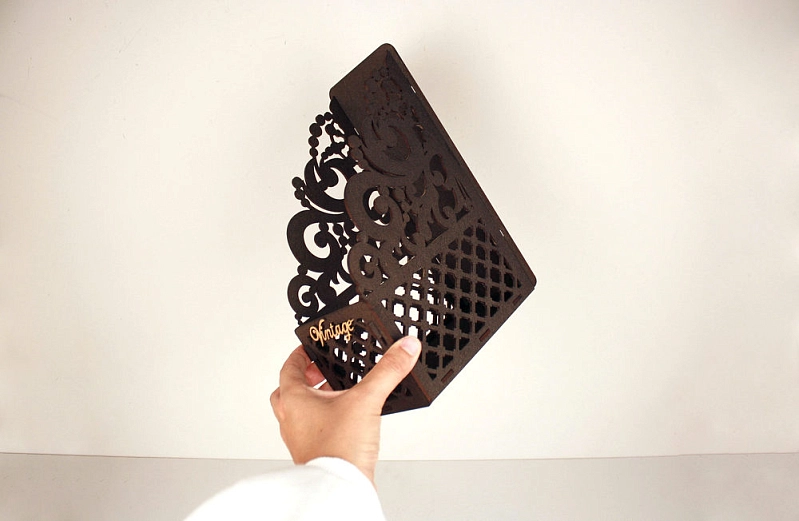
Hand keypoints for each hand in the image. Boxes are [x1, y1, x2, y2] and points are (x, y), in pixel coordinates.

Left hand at [270, 336, 421, 484]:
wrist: (339, 487)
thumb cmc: (338, 448)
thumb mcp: (367, 400)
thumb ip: (388, 371)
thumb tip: (403, 348)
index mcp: (294, 400)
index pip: (289, 368)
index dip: (300, 355)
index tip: (309, 348)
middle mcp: (291, 420)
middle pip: (290, 390)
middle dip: (307, 379)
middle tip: (322, 372)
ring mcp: (299, 439)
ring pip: (301, 412)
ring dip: (316, 400)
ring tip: (338, 395)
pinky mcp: (313, 454)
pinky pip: (313, 430)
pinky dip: (324, 421)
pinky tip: (345, 422)